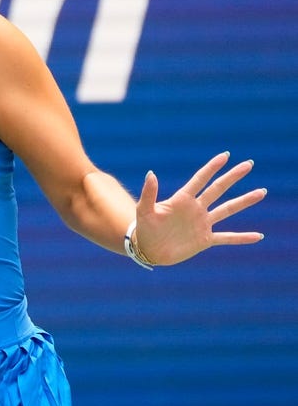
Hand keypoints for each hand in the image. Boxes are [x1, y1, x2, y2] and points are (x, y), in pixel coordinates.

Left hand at [134, 152, 266, 265]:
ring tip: (261, 192)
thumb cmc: (145, 228)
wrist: (147, 250)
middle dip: (233, 177)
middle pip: (218, 189)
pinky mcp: (205, 240)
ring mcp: (202, 224)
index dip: (212, 167)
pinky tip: (258, 236)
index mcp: (182, 200)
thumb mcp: (145, 210)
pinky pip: (227, 238)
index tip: (225, 155)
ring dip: (244, 201)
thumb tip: (151, 173)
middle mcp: (196, 209)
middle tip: (248, 164)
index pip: (200, 179)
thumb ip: (149, 193)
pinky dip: (241, 238)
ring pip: (227, 210)